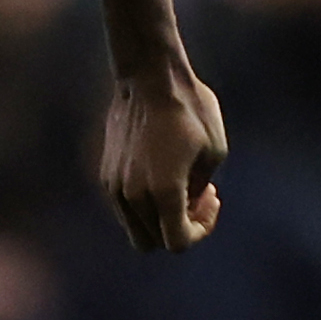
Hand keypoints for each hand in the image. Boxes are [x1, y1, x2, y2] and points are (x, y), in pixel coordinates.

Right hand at [99, 72, 227, 252]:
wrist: (148, 76)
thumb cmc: (190, 108)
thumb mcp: (215, 150)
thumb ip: (201, 190)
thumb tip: (186, 205)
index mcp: (164, 191)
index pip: (178, 243)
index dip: (200, 231)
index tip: (211, 198)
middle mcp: (134, 195)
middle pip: (155, 241)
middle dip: (179, 226)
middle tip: (197, 195)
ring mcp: (115, 186)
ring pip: (136, 228)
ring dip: (159, 217)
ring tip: (179, 182)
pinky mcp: (105, 174)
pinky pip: (125, 208)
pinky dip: (144, 203)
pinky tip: (160, 172)